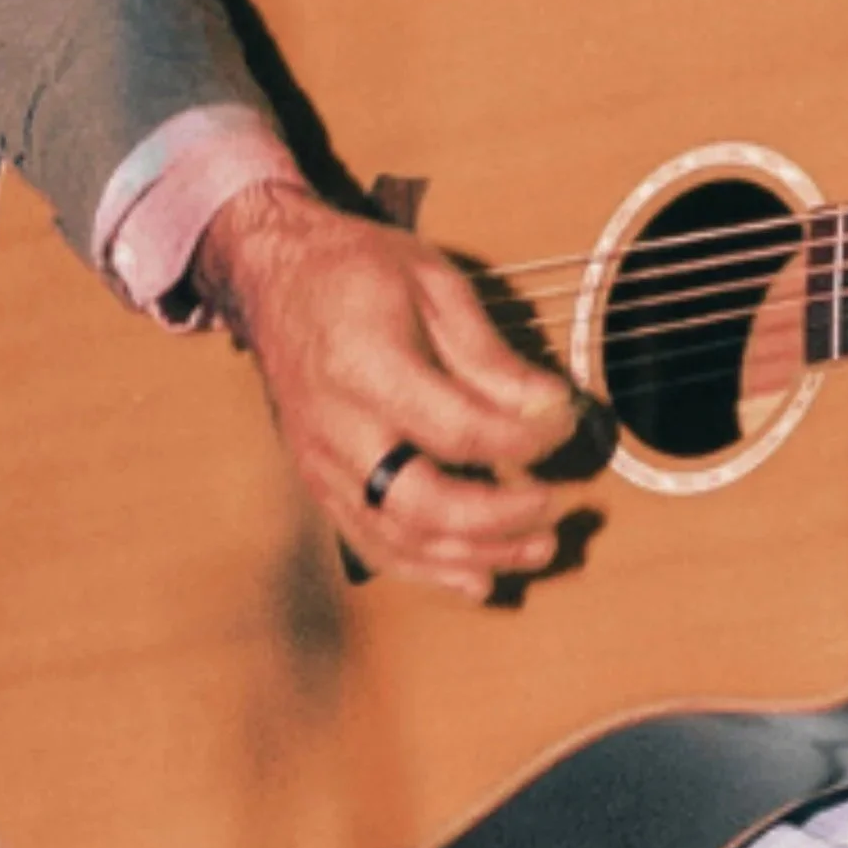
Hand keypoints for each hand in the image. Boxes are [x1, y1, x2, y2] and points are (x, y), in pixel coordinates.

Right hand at [192, 176, 585, 597]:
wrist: (277, 278)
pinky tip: (480, 577)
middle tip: (562, 505)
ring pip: (398, 539)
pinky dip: (429, 570)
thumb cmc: (359, 270)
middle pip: (422, 503)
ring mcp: (322, 466)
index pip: (460, 428)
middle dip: (501, 518)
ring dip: (475, 555)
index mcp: (367, 367)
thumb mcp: (434, 284)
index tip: (569, 422)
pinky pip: (373, 545)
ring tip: (540, 548)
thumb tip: (549, 405)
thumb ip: (490, 354)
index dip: (525, 438)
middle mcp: (337, 429)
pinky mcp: (320, 485)